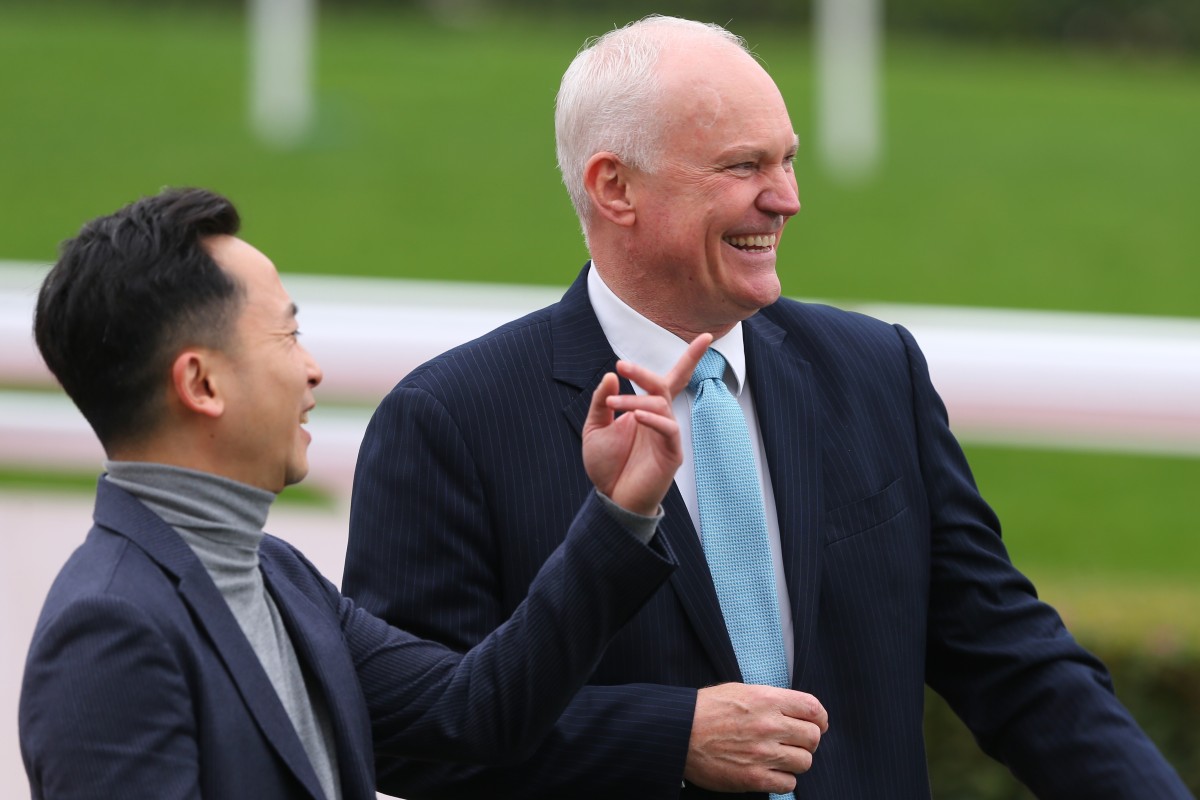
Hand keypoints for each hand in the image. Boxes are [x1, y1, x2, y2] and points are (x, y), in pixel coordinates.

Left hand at [582, 333, 711, 515]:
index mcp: (647, 410)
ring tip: (613, 404)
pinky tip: (635, 415)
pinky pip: (668, 428)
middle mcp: (661, 419)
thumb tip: (611, 375)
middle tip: (621, 364)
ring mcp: (668, 435)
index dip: (690, 358)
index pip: (670, 379)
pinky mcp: (671, 453)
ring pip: (659, 404)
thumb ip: (602, 401)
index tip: (706, 336)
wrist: (612, 499)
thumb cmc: (607, 465)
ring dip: (634, 399)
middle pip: (665, 384)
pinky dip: (652, 419)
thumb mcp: (595, 428)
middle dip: (645, 372)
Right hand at [683, 683, 828, 793]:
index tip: (817, 723)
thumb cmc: (706, 709)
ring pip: (804, 762)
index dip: (820, 718)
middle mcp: (769, 725)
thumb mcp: (740, 691)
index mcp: (766, 700)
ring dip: (796, 761)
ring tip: (780, 757)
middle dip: (808, 740)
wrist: (679, 732)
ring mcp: (763, 753)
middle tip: (796, 742)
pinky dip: (784, 779)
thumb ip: (770, 700)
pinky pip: (788, 784)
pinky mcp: (754, 777)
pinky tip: (771, 772)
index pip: (813, 708)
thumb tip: (795, 710)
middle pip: (813, 737)